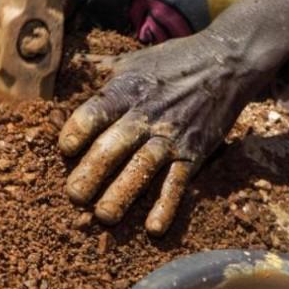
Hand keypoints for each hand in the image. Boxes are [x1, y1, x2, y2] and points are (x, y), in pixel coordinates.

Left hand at [58, 30, 266, 234]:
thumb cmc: (171, 63)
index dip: (77, 131)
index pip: (95, 112)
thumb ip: (95, 68)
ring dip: (121, 195)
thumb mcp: (130, 59)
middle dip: (91, 173)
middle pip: (113, 146)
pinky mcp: (194, 152)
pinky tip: (154, 229)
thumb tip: (63, 66)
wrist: (226, 64)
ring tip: (103, 216)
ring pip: (142, 169)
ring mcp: (171, 136)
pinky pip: (177, 182)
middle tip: (74, 196)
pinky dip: (167, 206)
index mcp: (125, 90)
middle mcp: (146, 114)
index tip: (65, 149)